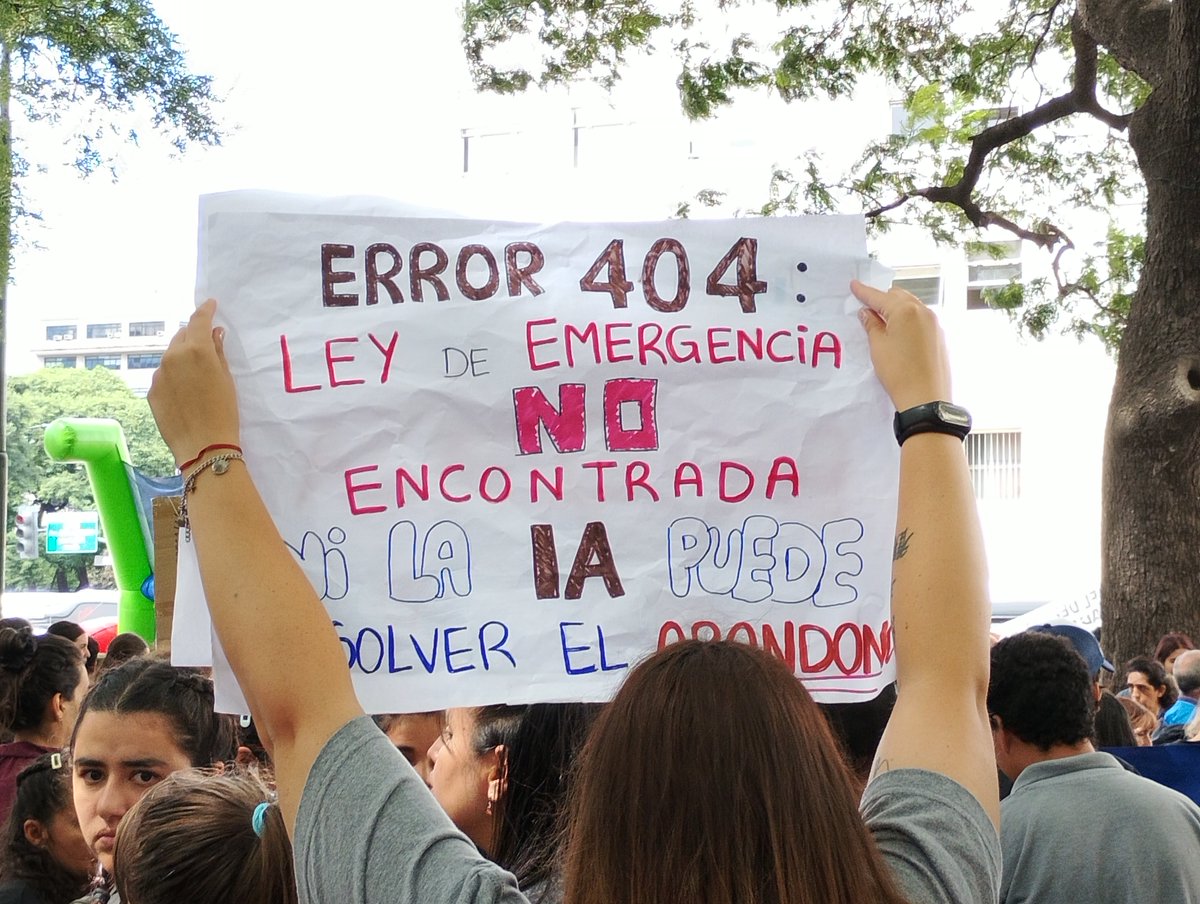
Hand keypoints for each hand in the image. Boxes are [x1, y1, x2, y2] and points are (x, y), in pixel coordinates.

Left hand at [149, 299, 240, 467]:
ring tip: (196, 377)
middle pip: (182, 336)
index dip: (205, 310)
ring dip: (182, 358)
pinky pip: (163, 375)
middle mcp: (172, 357)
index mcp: (196, 350)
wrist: (203, 446)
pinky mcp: (151, 391)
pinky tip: (185, 393)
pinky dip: (174, 376)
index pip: (198, 320)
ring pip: (171, 356)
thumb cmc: (224, 412)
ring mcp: (159, 374)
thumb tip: (214, 334)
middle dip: (193, 337)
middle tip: (207, 347)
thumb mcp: (227, 379)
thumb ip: (218, 352)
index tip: (210, 304)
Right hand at [851, 280, 952, 411]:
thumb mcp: (878, 346)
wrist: (926, 397)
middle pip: (899, 297)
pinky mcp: (940, 336)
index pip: (879, 297)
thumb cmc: (898, 372)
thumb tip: (867, 313)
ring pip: (912, 307)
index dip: (864, 292)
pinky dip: (908, 320)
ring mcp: (935, 323)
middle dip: (882, 299)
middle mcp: (923, 311)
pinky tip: (900, 333)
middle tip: (867, 307)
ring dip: (897, 310)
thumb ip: (871, 325)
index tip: (854, 285)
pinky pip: (921, 319)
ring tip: (883, 321)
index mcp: (905, 310)